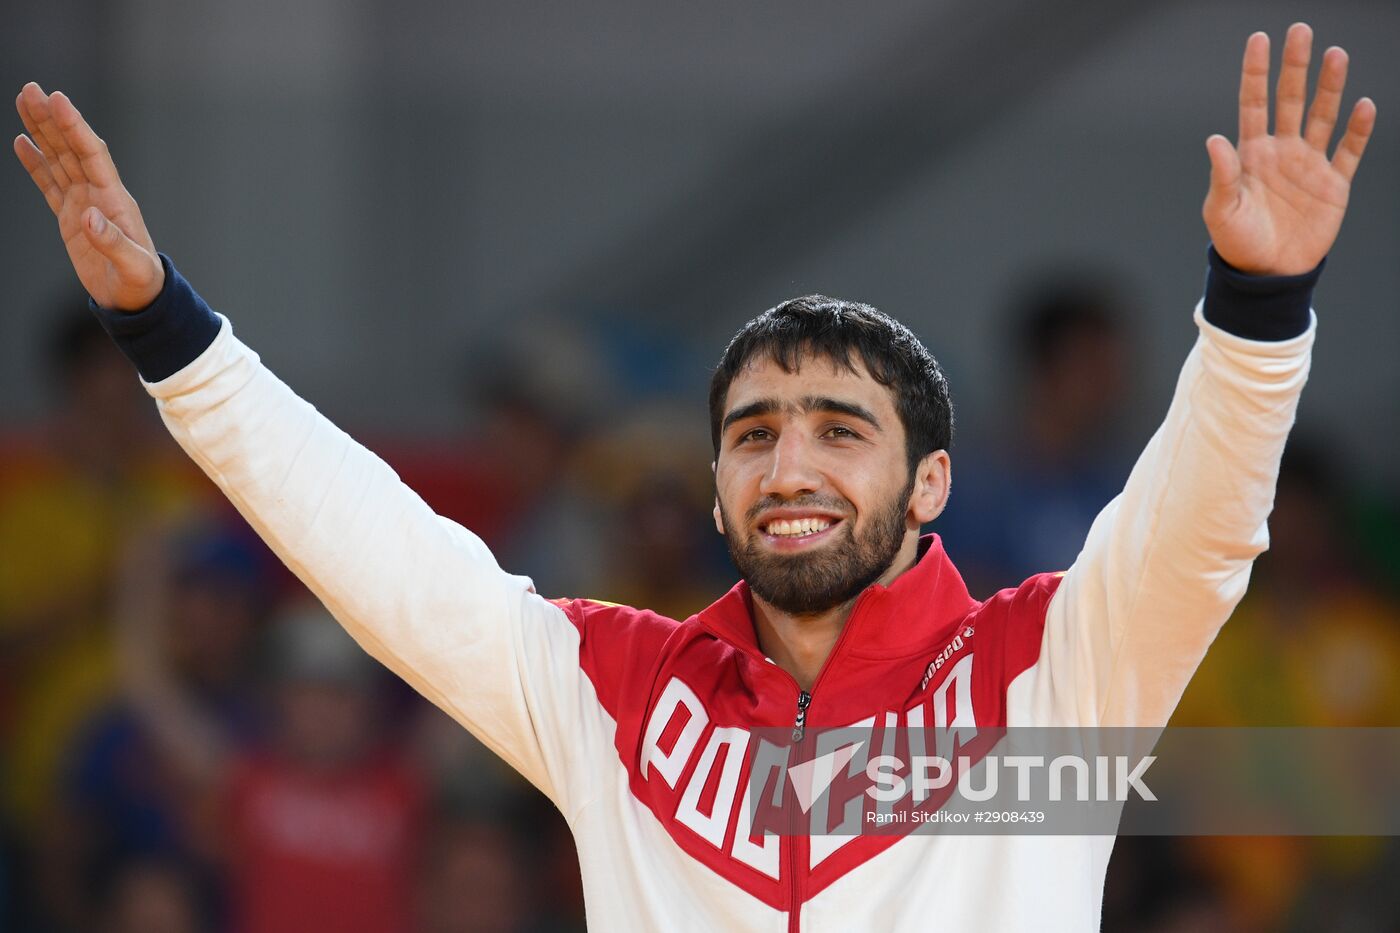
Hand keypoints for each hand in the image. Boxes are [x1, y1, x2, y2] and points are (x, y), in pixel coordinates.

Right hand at [13, 82, 163, 309]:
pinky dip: (36, 163)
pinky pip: (50, 183)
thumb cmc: (142, 284)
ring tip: (24, 101)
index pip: (93, 155)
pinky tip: (23, 141)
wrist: (137, 301)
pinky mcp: (71, 218)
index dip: (75, 128)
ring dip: (43, 131)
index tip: (58, 100)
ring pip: (59, 159)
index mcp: (115, 201)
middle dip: (52, 119)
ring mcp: (84, 204)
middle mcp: (99, 195)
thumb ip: (113, 243)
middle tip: (31, 90)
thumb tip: (88, 216)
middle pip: (72, 149)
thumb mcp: (133, 267)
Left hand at [1204, 24, 1375, 275]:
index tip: (1259, 39)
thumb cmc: (1236, 242)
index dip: (1256, 72)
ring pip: (1323, 117)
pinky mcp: (1333, 185)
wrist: (1266, 274)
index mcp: (1251, 154)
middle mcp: (1282, 152)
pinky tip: (1363, 105)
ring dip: (1330, 87)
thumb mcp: (1221, 210)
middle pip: (1291, 100)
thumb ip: (1222, 176)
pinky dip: (1358, 130)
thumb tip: (1214, 139)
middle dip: (1296, 67)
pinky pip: (1349, 151)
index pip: (1254, 104)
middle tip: (1301, 31)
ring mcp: (1309, 165)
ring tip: (1336, 55)